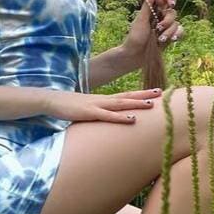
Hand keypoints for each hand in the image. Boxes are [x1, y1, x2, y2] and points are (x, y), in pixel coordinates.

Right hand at [44, 87, 162, 123]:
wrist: (51, 101)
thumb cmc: (68, 107)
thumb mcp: (86, 111)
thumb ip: (97, 114)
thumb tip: (105, 120)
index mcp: (103, 99)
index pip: (125, 95)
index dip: (141, 93)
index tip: (156, 92)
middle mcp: (103, 100)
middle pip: (128, 96)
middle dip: (145, 94)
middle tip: (162, 93)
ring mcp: (97, 105)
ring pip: (121, 104)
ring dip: (137, 103)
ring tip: (152, 104)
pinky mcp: (89, 113)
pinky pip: (108, 116)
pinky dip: (121, 117)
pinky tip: (132, 118)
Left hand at [120, 0, 183, 63]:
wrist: (135, 56)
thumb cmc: (135, 37)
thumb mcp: (141, 20)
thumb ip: (148, 5)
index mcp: (153, 10)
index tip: (171, 4)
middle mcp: (161, 17)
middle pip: (172, 13)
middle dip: (167, 21)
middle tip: (158, 28)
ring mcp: (166, 27)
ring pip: (177, 23)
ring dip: (169, 31)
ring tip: (160, 39)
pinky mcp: (170, 37)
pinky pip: (180, 32)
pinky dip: (177, 35)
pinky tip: (172, 39)